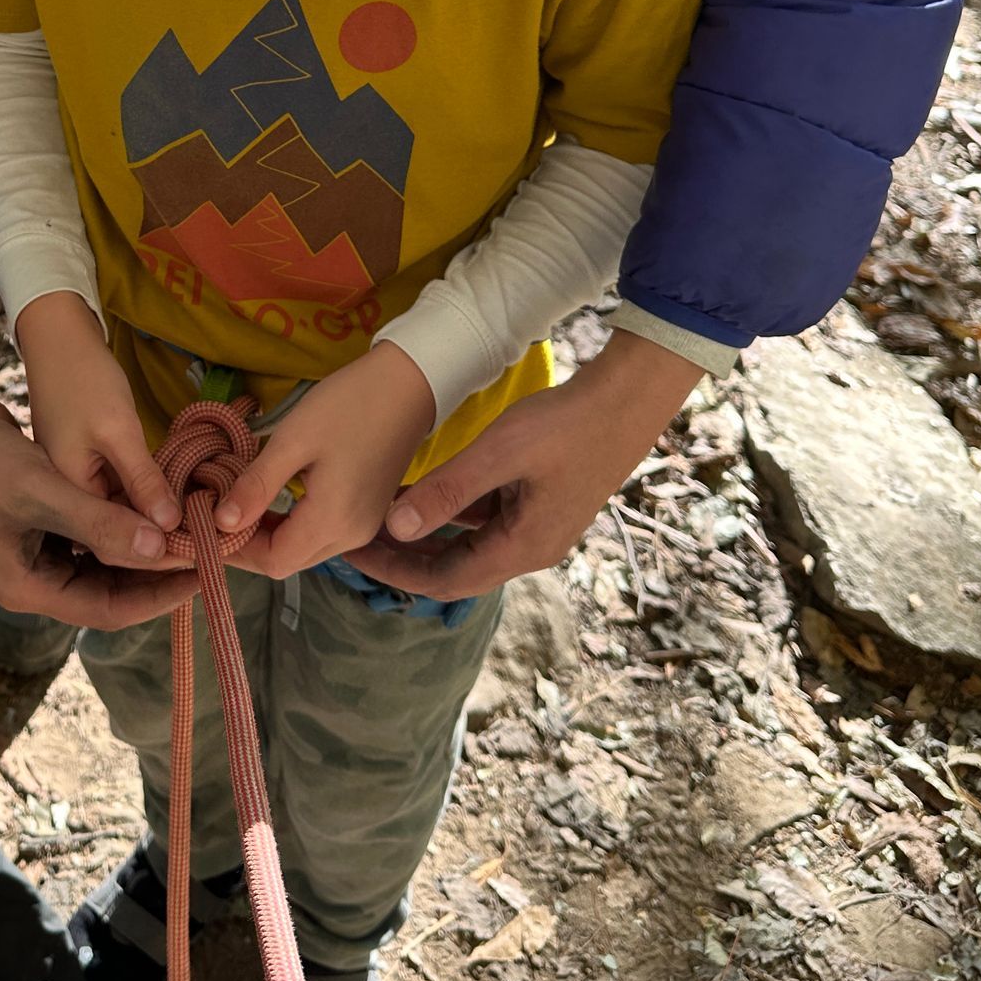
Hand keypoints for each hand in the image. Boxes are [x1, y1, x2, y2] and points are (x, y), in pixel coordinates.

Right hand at [0, 337, 195, 630]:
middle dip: (156, 575)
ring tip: (188, 531)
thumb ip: (99, 523)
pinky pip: (93, 541)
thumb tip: (158, 548)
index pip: (109, 611)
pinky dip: (123, 529)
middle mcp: (34, 581)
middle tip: (206, 551)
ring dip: (143, 551)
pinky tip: (152, 510)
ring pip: (104, 566)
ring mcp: (37, 556)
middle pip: (110, 593)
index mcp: (28, 588)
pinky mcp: (41, 530)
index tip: (204, 572)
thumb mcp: (42, 491)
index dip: (160, 595)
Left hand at [217, 343, 436, 581]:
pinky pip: (320, 534)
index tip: (203, 524)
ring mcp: (363, 527)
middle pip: (288, 561)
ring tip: (234, 504)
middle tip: (211, 513)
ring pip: (303, 550)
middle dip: (247, 544)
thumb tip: (220, 524)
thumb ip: (257, 486)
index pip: (273, 562)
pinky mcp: (367, 513)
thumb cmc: (348, 405)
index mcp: (333, 521)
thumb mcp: (293, 441)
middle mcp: (352, 536)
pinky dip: (290, 525)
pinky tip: (268, 499)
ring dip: (267, 535)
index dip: (235, 550)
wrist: (407, 384)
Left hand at [341, 329, 701, 601]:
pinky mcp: (538, 502)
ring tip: (380, 516)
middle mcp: (530, 547)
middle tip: (356, 538)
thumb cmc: (566, 425)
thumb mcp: (499, 453)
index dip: (395, 572)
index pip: (445, 581)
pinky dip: (452, 511)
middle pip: (454, 568)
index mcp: (522, 548)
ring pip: (468, 543)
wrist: (627, 399)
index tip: (353, 554)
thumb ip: (447, 491)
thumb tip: (395, 528)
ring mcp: (536, 525)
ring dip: (426, 534)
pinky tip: (422, 490)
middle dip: (404, 557)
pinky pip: (485, 519)